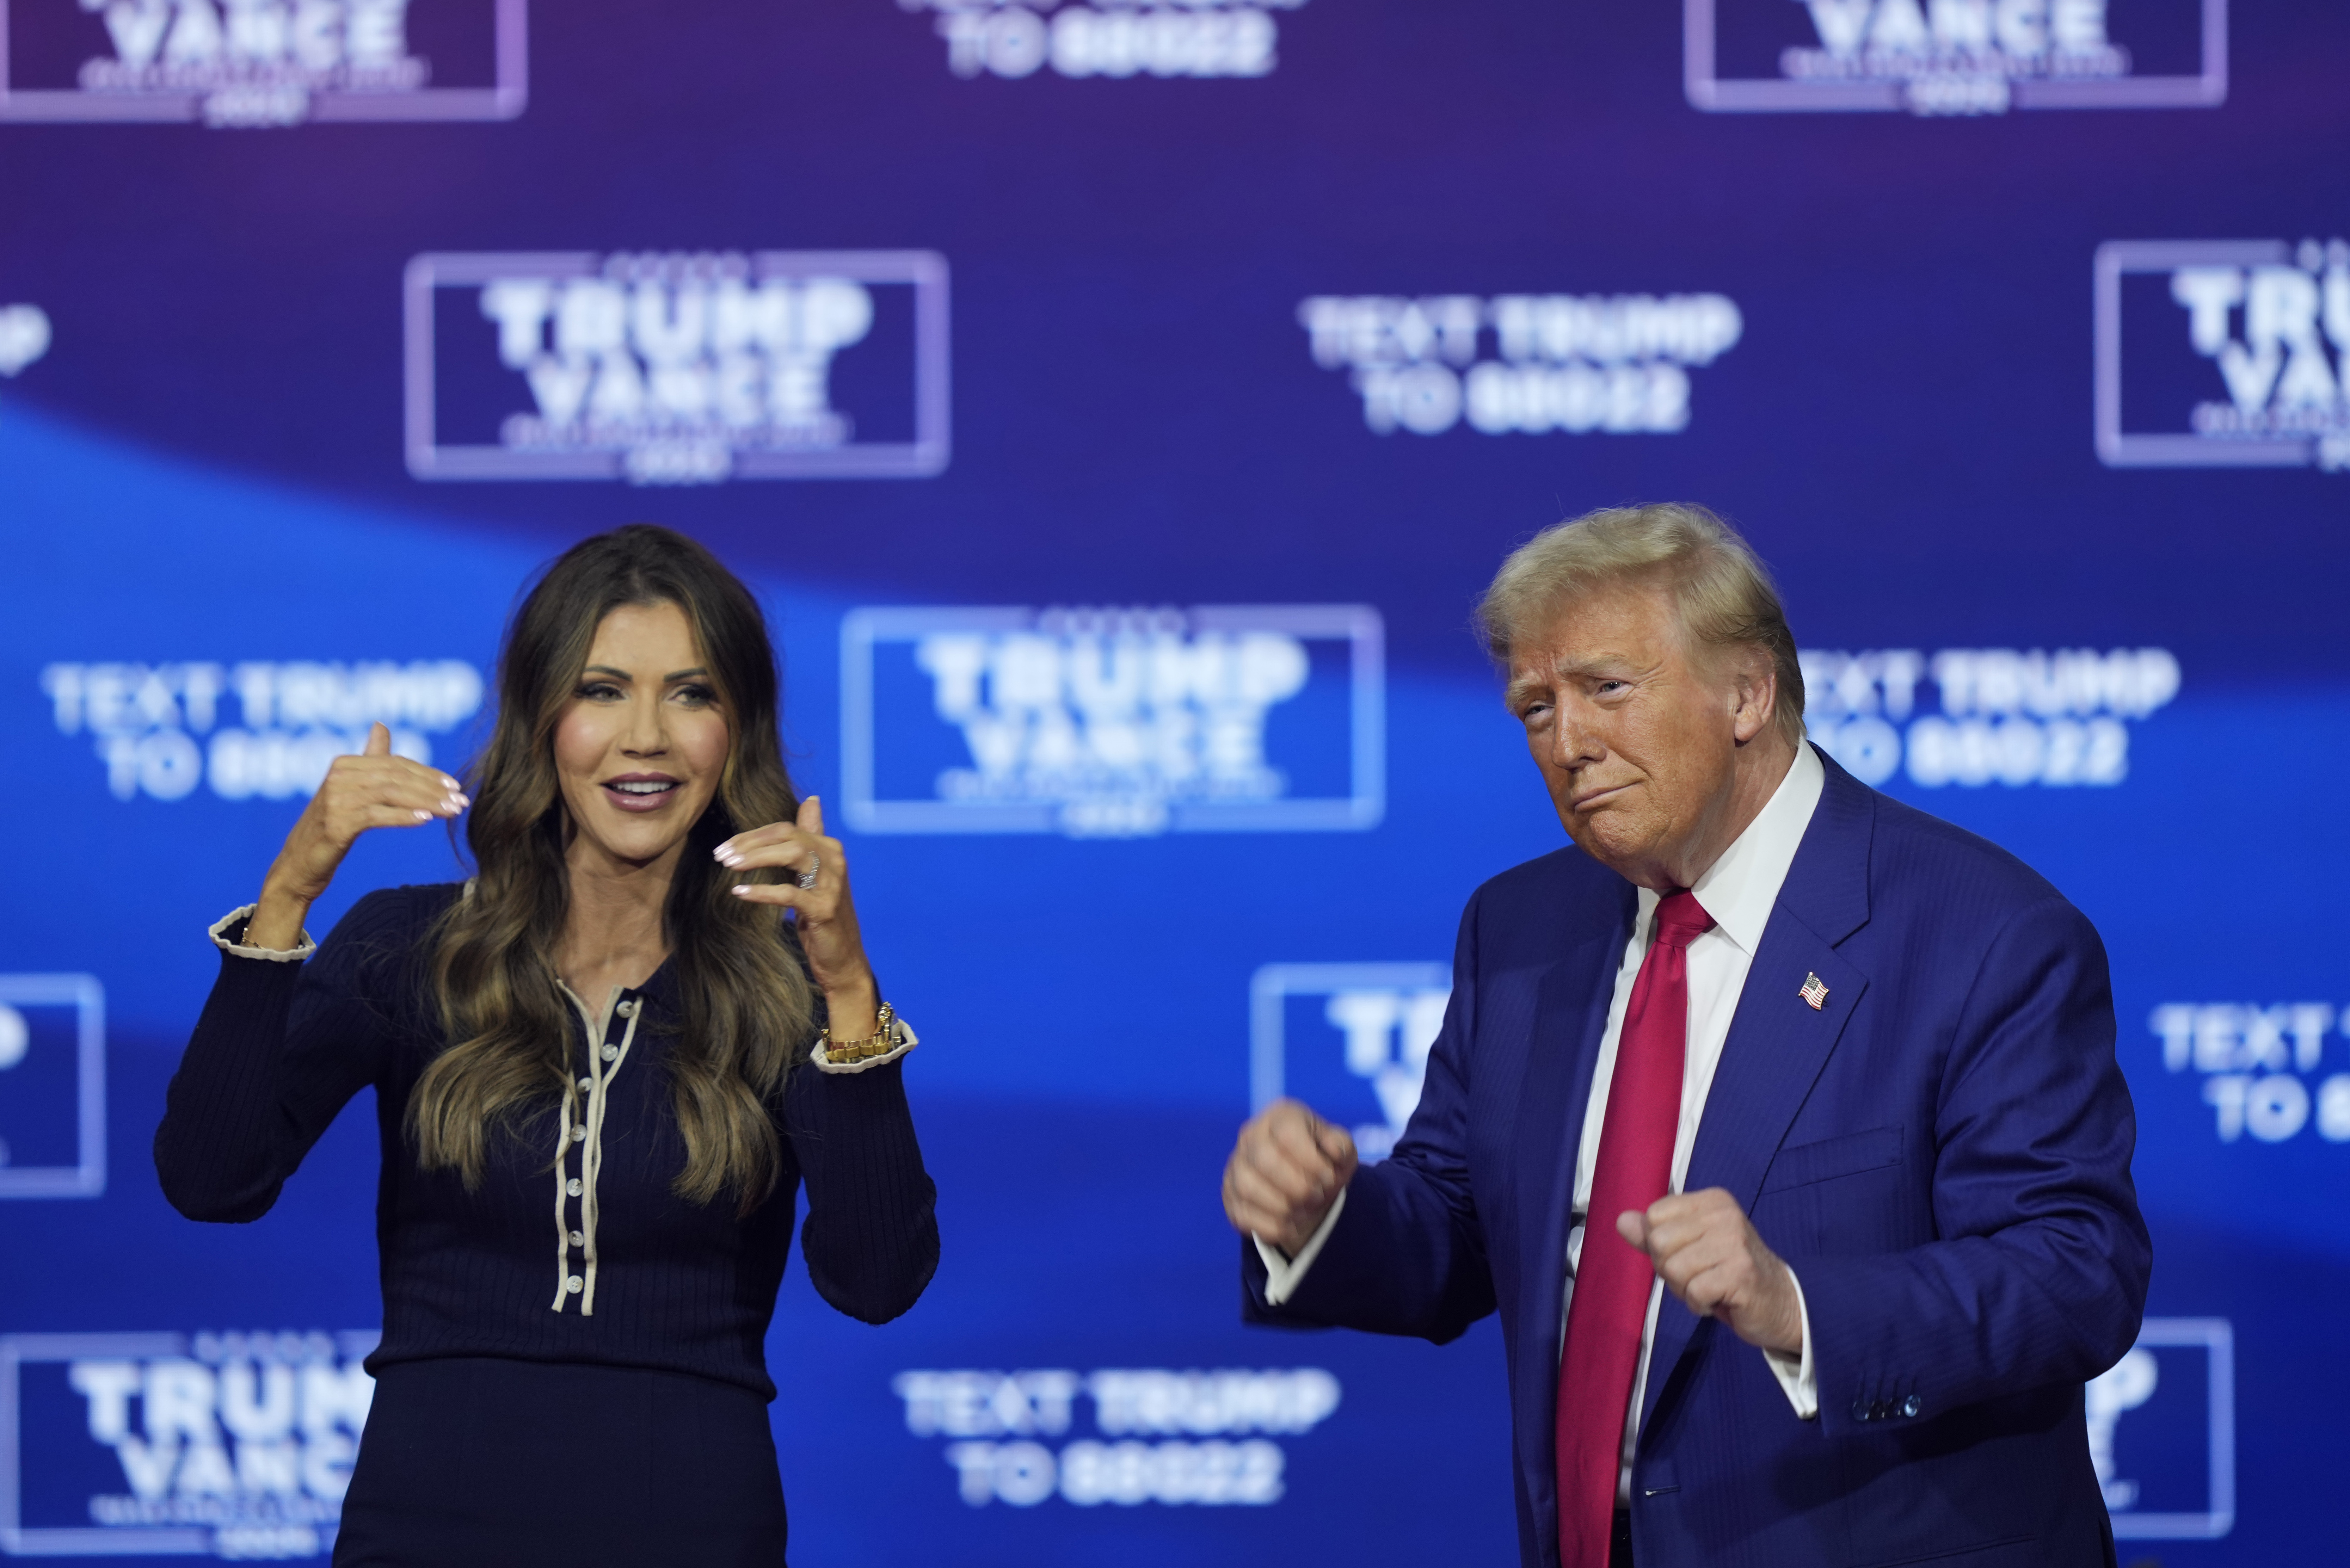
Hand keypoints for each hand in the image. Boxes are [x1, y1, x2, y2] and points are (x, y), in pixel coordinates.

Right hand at [249, 723, 467, 948]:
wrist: (299, 865)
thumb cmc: (331, 826)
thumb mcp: (350, 790)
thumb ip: (369, 759)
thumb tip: (381, 725)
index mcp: (345, 765)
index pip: (396, 764)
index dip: (428, 774)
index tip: (455, 786)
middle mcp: (338, 777)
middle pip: (396, 777)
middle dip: (433, 788)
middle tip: (461, 800)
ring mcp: (335, 800)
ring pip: (390, 794)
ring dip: (426, 802)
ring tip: (451, 811)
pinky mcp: (335, 824)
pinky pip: (376, 816)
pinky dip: (403, 816)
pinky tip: (425, 819)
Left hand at [715, 796, 878, 1035]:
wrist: (843, 958)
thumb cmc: (822, 914)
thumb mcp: (817, 873)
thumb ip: (811, 837)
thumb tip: (812, 801)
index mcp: (829, 848)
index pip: (786, 828)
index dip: (753, 834)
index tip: (725, 847)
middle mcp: (835, 860)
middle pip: (788, 836)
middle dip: (750, 843)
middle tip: (720, 856)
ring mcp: (833, 884)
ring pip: (792, 855)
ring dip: (756, 858)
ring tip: (729, 866)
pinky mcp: (825, 909)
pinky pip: (789, 894)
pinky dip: (763, 891)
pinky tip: (740, 893)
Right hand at [1222, 1099, 1357, 1254]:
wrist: (1304, 1183)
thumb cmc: (1322, 1161)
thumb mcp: (1341, 1149)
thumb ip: (1341, 1145)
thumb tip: (1334, 1151)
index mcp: (1280, 1117)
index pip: (1287, 1133)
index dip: (1311, 1160)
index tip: (1329, 1177)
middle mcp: (1251, 1135)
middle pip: (1265, 1159)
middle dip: (1298, 1186)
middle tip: (1317, 1196)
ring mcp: (1236, 1165)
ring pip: (1248, 1187)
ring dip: (1284, 1207)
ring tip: (1304, 1210)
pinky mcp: (1230, 1195)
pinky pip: (1242, 1214)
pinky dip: (1271, 1226)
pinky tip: (1290, 1226)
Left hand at [1615, 1188, 1803, 1356]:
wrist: (1781, 1303)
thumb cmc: (1729, 1273)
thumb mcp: (1690, 1247)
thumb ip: (1654, 1234)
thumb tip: (1621, 1220)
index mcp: (1711, 1201)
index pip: (1654, 1216)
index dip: (1661, 1246)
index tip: (1690, 1257)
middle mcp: (1724, 1214)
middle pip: (1659, 1242)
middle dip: (1671, 1270)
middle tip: (1700, 1276)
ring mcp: (1735, 1242)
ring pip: (1673, 1268)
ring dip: (1685, 1290)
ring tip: (1710, 1288)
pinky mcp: (1741, 1273)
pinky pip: (1693, 1291)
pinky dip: (1699, 1305)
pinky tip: (1719, 1300)